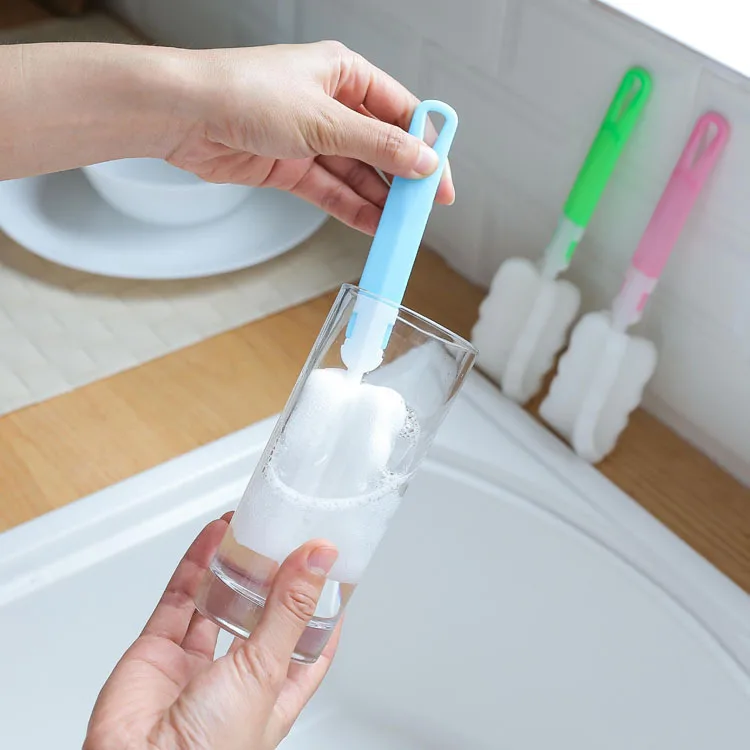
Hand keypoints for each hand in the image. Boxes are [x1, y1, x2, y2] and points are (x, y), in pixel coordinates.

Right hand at [84, 513, 339, 749]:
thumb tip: (319, 561)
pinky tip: (214, 536)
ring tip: (251, 527)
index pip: (309, 646)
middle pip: (260, 615)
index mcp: (274, 694)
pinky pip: (180, 598)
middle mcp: (236, 678)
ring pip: (219, 601)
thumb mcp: (265, 671)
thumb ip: (289, 611)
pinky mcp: (157, 650)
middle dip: (271, 578)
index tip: (330, 573)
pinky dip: (197, 565)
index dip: (320, 610)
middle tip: (285, 538)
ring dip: (233, 565)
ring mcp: (195, 664)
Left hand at [167, 41, 454, 233]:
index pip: (400, 112)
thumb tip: (422, 160)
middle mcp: (329, 105)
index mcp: (343, 74)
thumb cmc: (244, 93)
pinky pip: (331, 190)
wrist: (185, 115)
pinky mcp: (290, 166)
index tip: (440, 178)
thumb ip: (377, 145)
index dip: (425, 146)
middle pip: (380, 147)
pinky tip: (373, 225)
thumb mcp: (324, 120)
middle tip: (422, 210)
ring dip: (378, 200)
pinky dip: (351, 208)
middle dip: (402, 179)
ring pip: (356, 173)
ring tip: (401, 227)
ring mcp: (309, 138)